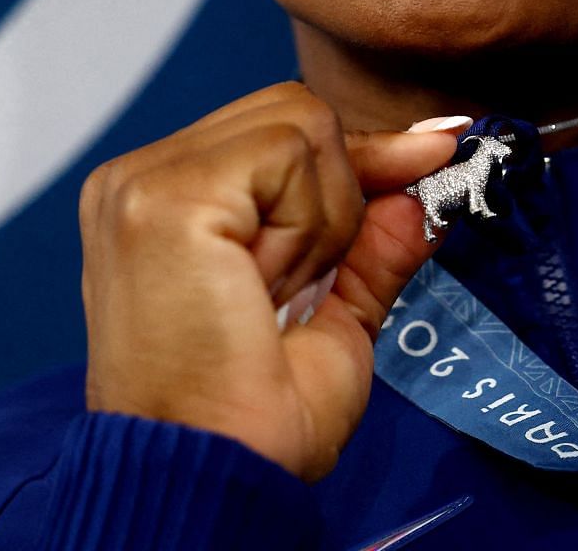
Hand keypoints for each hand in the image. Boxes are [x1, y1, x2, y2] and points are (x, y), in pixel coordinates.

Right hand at [77, 82, 459, 479]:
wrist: (219, 468)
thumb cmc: (254, 417)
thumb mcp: (335, 311)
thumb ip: (374, 239)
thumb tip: (427, 176)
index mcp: (167, 200)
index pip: (282, 129)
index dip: (360, 155)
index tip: (434, 156)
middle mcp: (143, 178)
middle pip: (295, 109)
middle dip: (338, 194)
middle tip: (307, 282)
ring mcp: (148, 180)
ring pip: (303, 125)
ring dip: (322, 219)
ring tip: (274, 293)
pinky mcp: (167, 194)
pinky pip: (289, 154)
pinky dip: (307, 225)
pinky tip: (264, 285)